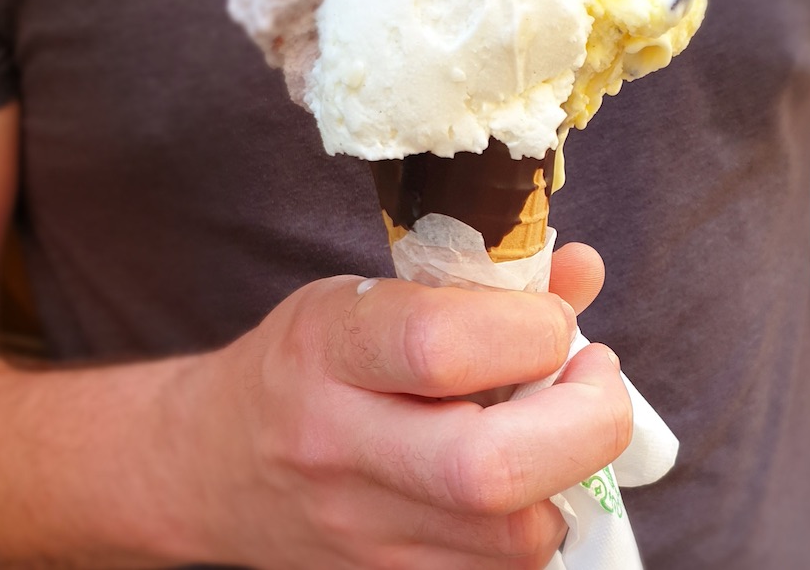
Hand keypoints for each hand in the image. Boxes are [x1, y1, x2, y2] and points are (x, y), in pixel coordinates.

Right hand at [175, 243, 629, 568]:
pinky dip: (539, 516)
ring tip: (560, 424)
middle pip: (488, 468)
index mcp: (330, 348)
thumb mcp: (371, 297)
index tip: (555, 322)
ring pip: (516, 537)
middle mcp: (339, 447)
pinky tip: (529, 473)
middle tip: (596, 378)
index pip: (441, 346)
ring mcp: (363, 532)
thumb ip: (482, 285)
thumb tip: (585, 270)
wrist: (213, 465)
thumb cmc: (305, 363)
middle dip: (586, 418)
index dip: (531, 330)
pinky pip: (503, 567)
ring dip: (571, 474)